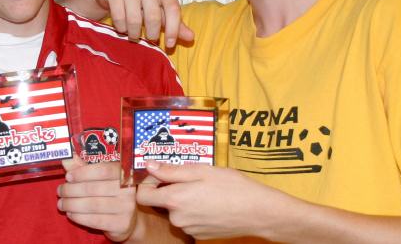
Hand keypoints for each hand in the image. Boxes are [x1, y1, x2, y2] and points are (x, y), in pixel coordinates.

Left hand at [57, 157, 137, 240]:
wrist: (127, 220)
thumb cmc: (110, 193)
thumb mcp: (99, 178)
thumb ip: (83, 167)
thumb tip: (66, 157)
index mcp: (124, 173)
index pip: (103, 170)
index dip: (83, 173)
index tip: (68, 176)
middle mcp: (128, 189)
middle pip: (94, 188)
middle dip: (71, 190)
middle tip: (59, 191)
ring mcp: (127, 207)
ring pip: (92, 205)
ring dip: (72, 204)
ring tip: (61, 203)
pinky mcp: (122, 224)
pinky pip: (95, 220)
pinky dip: (79, 217)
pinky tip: (70, 214)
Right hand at [94, 0, 193, 47]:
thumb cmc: (140, 2)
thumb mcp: (160, 11)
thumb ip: (175, 24)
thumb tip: (191, 37)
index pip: (173, 9)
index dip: (173, 30)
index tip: (170, 45)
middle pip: (154, 17)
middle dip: (152, 34)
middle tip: (149, 38)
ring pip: (135, 20)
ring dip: (134, 34)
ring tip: (134, 33)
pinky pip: (120, 19)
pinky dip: (121, 28)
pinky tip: (122, 25)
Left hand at [137, 161, 292, 240]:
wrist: (258, 212)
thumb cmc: (232, 187)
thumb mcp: (201, 171)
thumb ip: (171, 170)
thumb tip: (149, 165)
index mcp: (175, 199)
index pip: (142, 196)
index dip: (148, 183)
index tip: (161, 174)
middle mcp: (177, 218)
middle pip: (160, 203)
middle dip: (170, 189)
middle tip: (190, 178)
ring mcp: (188, 228)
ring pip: (176, 211)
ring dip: (184, 199)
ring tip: (205, 190)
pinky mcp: (199, 235)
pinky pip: (189, 220)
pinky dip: (194, 210)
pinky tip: (211, 203)